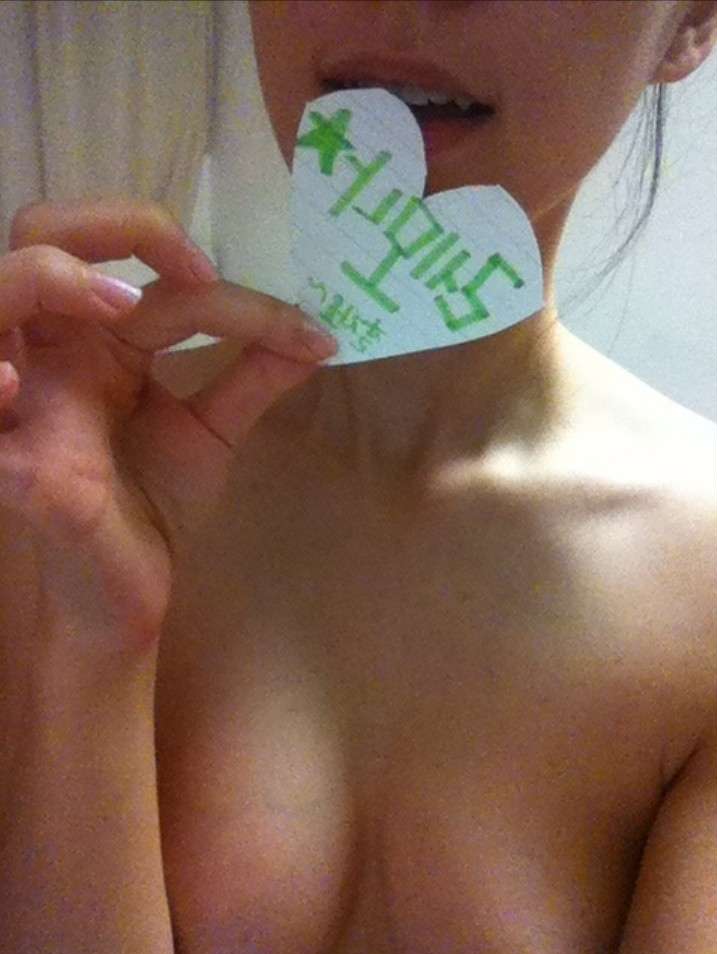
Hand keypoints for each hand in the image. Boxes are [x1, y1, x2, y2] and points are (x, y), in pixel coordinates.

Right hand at [0, 199, 336, 655]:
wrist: (127, 595)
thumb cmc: (151, 507)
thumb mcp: (209, 431)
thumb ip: (252, 378)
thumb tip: (318, 335)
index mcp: (99, 340)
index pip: (152, 278)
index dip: (227, 289)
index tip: (302, 329)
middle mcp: (54, 352)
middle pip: (41, 233)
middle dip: (117, 226)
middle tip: (192, 271)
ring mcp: (23, 399)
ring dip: (52, 278)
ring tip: (121, 306)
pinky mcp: (15, 459)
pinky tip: (12, 382)